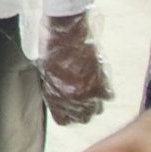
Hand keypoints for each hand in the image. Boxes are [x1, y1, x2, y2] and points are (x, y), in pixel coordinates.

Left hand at [39, 11, 113, 125]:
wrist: (65, 31)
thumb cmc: (49, 48)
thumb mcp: (43, 72)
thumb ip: (51, 90)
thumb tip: (57, 99)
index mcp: (56, 96)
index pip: (64, 120)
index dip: (63, 115)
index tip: (64, 110)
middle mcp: (76, 97)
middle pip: (82, 118)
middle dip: (78, 111)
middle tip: (75, 101)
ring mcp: (91, 90)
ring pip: (96, 110)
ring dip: (91, 103)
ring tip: (85, 92)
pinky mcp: (103, 80)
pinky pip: (107, 97)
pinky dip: (103, 92)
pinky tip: (95, 84)